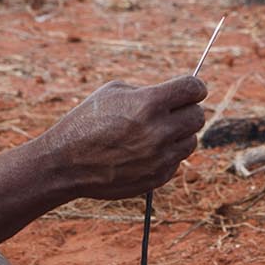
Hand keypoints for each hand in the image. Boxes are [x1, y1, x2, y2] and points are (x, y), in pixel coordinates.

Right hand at [35, 77, 207, 199]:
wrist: (66, 163)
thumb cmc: (87, 121)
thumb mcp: (114, 93)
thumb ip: (149, 92)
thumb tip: (176, 95)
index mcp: (148, 104)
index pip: (193, 89)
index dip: (196, 87)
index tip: (194, 89)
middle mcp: (158, 131)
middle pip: (198, 116)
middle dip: (188, 110)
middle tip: (175, 111)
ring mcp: (160, 157)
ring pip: (191, 140)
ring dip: (180, 134)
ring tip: (157, 132)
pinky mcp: (158, 177)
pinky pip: (177, 161)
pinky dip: (168, 154)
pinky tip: (146, 151)